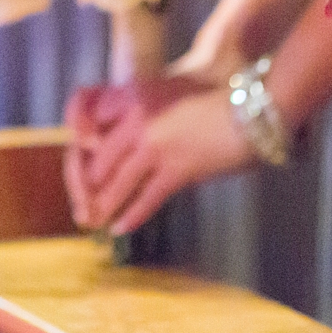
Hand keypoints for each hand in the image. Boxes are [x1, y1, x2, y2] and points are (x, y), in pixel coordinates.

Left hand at [65, 75, 256, 234]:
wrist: (248, 110)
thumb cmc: (216, 105)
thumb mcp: (174, 106)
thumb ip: (152, 126)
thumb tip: (138, 154)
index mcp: (135, 105)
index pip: (98, 138)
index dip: (88, 163)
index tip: (82, 182)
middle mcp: (139, 124)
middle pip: (101, 161)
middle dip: (89, 188)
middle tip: (82, 208)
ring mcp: (156, 146)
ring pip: (119, 181)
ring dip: (105, 205)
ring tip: (94, 222)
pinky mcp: (176, 168)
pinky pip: (147, 197)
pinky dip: (132, 214)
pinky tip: (120, 227)